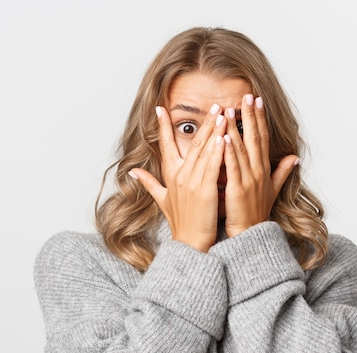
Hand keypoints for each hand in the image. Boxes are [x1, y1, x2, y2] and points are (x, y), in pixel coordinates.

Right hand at [130, 105, 226, 252]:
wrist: (189, 244)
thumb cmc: (180, 223)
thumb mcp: (161, 200)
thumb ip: (148, 184)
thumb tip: (132, 172)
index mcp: (170, 176)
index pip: (165, 145)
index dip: (163, 127)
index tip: (161, 108)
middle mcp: (179, 176)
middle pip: (191, 143)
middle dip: (203, 122)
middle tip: (212, 104)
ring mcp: (192, 183)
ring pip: (204, 151)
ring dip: (214, 130)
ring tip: (222, 113)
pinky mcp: (205, 191)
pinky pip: (213, 166)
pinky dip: (218, 151)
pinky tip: (224, 137)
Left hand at [222, 94, 298, 237]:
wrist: (250, 235)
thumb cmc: (256, 214)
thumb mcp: (272, 190)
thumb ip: (282, 172)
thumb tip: (294, 157)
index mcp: (264, 169)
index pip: (263, 138)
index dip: (260, 118)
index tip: (257, 101)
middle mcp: (258, 171)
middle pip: (255, 138)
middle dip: (251, 116)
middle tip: (247, 95)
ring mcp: (249, 180)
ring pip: (243, 149)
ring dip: (237, 128)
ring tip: (231, 108)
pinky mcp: (238, 190)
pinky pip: (233, 167)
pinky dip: (229, 151)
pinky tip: (224, 136)